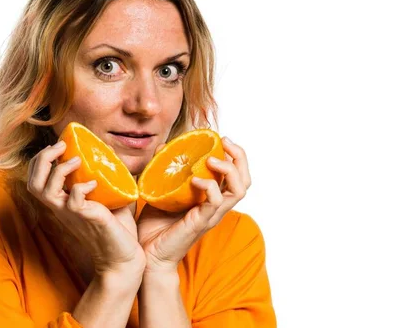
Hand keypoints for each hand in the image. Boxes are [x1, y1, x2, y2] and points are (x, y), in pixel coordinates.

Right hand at [27, 141, 145, 276]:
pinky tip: (96, 183)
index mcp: (61, 202)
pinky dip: (82, 187)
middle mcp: (60, 208)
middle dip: (42, 159)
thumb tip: (112, 153)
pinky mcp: (85, 218)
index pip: (35, 179)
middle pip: (33, 183)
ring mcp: (70, 214)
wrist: (123, 257)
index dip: (41, 160)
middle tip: (60, 146)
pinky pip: (74, 200)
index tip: (59, 146)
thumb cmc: (116, 228)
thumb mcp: (105, 197)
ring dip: (58, 170)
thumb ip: (104, 178)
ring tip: (76, 161)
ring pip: (45, 191)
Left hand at [137, 137, 251, 273]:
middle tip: (224, 142)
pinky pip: (216, 202)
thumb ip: (164, 171)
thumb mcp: (161, 191)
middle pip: (245, 180)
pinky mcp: (201, 222)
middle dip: (240, 157)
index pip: (236, 175)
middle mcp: (216, 206)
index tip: (220, 139)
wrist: (148, 255)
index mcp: (211, 198)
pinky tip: (194, 179)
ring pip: (239, 190)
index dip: (235, 155)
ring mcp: (211, 215)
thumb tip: (162, 148)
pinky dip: (209, 186)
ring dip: (229, 169)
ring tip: (211, 159)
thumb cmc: (156, 227)